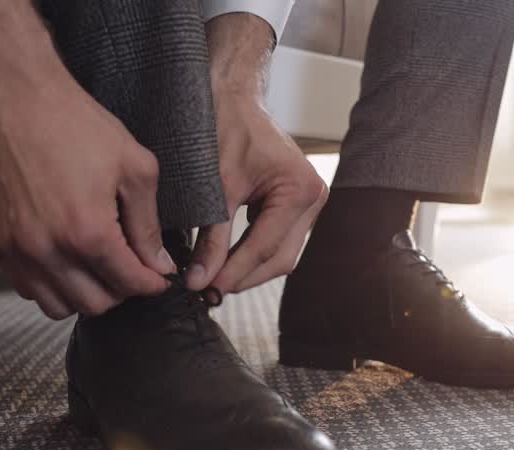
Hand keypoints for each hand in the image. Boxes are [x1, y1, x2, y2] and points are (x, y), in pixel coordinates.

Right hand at [0, 0, 173, 318]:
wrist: (12, 96)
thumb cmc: (72, 122)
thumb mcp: (133, 166)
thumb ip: (148, 223)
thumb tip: (158, 263)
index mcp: (87, 231)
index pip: (129, 283)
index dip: (152, 283)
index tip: (158, 277)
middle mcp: (47, 248)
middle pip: (96, 304)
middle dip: (121, 291)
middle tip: (130, 268)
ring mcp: (15, 248)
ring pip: (58, 305)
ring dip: (84, 294)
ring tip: (97, 268)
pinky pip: (26, 287)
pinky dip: (50, 285)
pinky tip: (65, 260)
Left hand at [189, 13, 327, 293]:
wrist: (230, 94)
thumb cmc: (225, 125)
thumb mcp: (216, 185)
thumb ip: (211, 237)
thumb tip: (200, 279)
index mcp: (300, 189)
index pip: (265, 246)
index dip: (234, 273)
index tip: (204, 289)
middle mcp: (312, 198)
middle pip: (279, 258)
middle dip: (244, 277)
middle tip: (207, 291)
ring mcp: (307, 203)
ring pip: (280, 255)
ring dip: (248, 271)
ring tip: (213, 282)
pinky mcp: (293, 204)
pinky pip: (276, 241)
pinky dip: (252, 254)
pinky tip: (226, 263)